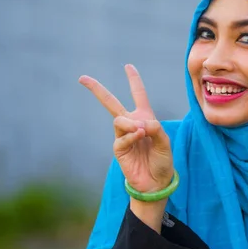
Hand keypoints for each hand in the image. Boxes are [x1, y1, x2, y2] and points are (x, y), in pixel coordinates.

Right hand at [79, 64, 173, 193]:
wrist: (156, 182)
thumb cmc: (162, 161)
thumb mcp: (165, 142)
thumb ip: (155, 129)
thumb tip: (140, 122)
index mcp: (145, 118)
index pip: (138, 95)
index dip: (134, 80)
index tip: (128, 66)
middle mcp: (132, 124)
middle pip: (111, 103)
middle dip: (97, 89)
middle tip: (82, 78)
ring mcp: (123, 136)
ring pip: (118, 119)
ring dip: (130, 123)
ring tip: (141, 132)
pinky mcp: (118, 148)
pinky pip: (121, 137)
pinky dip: (131, 136)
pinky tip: (138, 137)